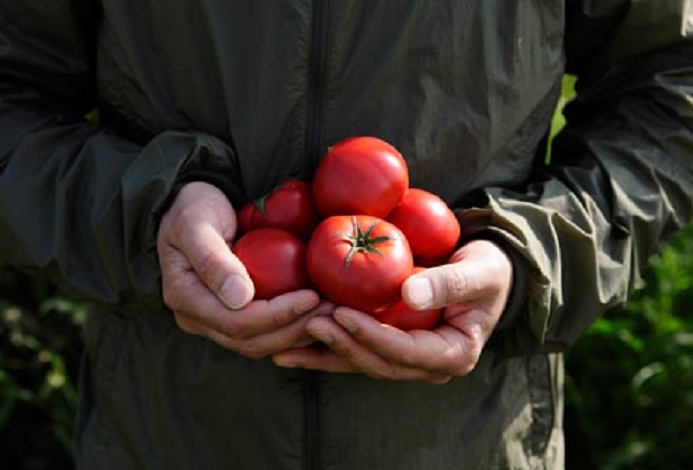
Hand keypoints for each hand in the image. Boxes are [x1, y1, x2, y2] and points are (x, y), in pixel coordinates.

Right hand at [157, 182, 326, 357]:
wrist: (190, 207)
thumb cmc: (193, 208)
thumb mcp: (196, 223)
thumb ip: (214, 259)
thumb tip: (240, 298)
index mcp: (185, 299)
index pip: (236, 323)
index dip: (277, 315)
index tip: (311, 297)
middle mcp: (198, 318)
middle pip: (251, 341)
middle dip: (295, 329)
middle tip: (333, 310)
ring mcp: (215, 321)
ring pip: (261, 343)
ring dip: (299, 333)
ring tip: (333, 314)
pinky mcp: (234, 316)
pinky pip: (266, 333)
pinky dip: (294, 327)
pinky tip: (320, 314)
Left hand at [272, 239, 512, 382]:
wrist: (486, 272)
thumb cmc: (488, 268)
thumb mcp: (479, 270)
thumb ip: (449, 282)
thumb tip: (410, 293)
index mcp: (454, 354)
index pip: (405, 352)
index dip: (371, 335)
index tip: (341, 313)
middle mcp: (428, 364)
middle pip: (378, 363)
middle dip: (342, 345)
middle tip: (309, 322)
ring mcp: (408, 358)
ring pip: (362, 361)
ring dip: (326, 352)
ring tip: (288, 341)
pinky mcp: (392, 345)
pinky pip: (358, 349)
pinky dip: (328, 346)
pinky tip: (295, 341)